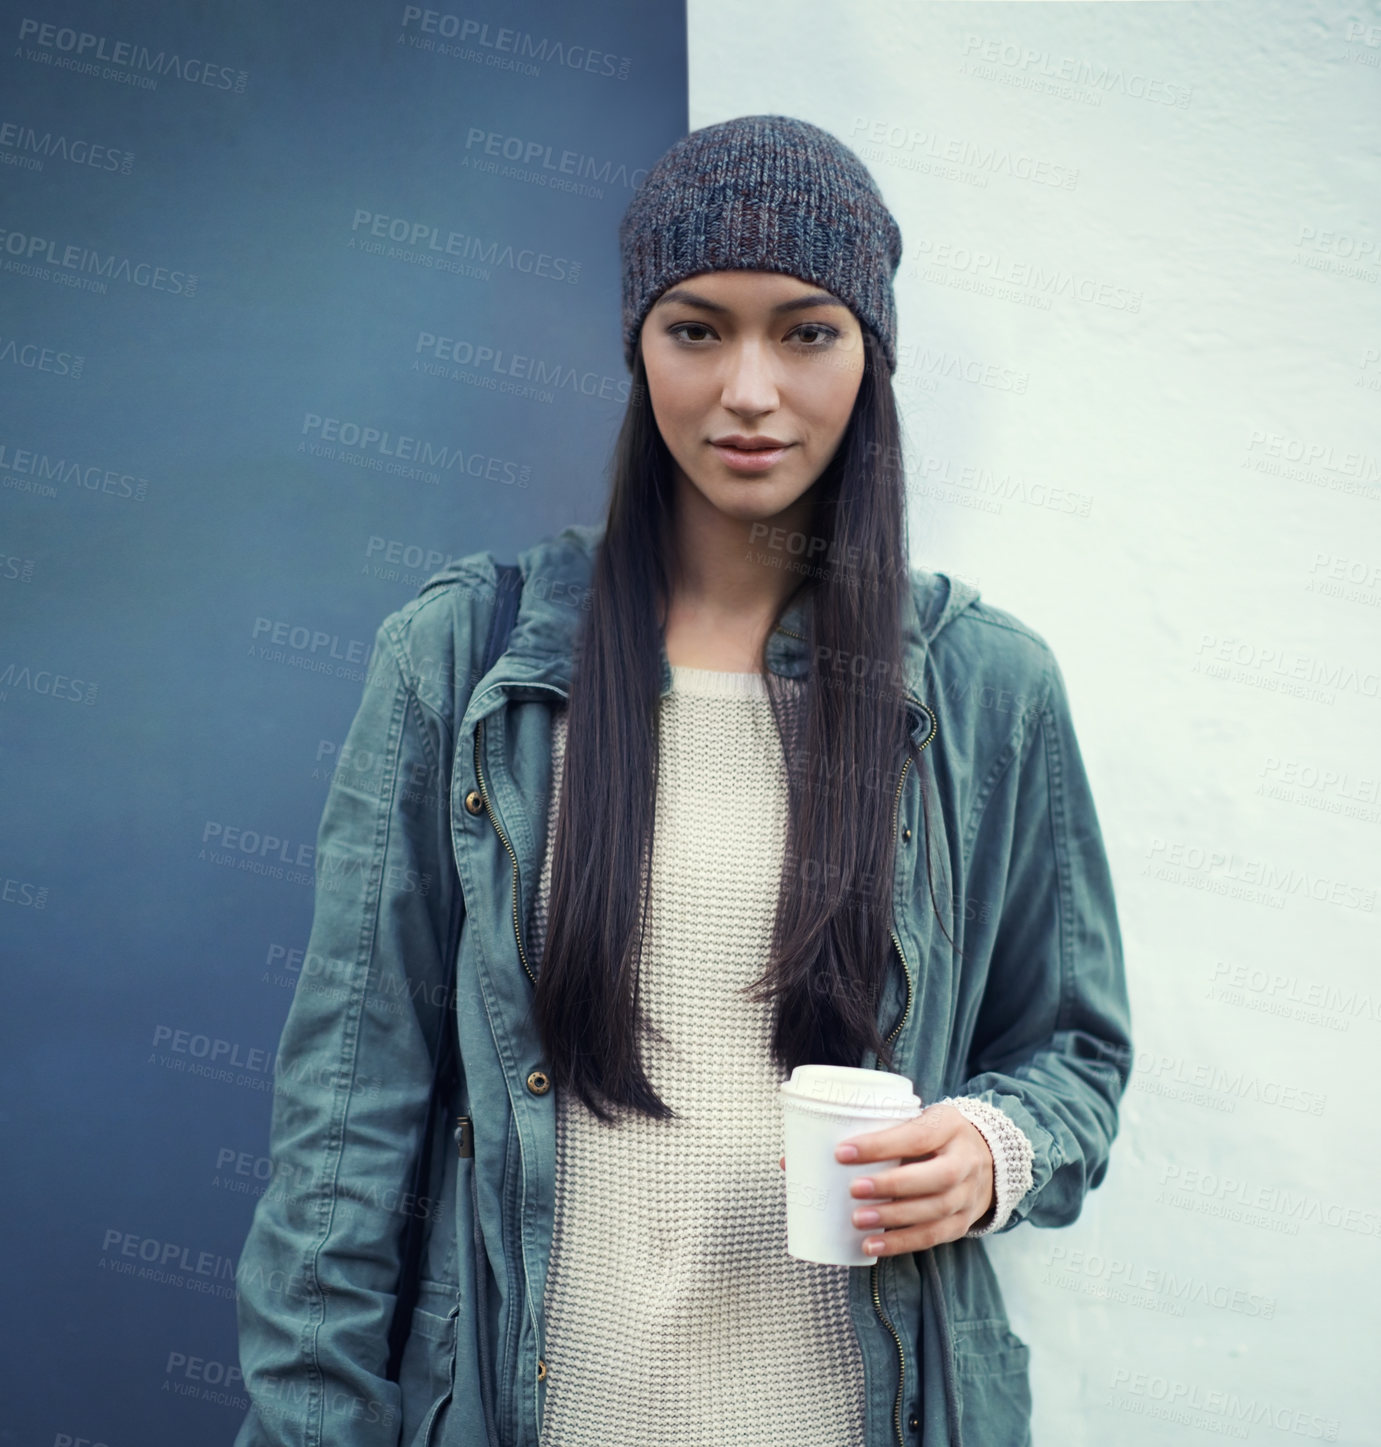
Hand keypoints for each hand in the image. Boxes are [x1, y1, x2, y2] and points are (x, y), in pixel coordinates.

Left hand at [777, 1104, 994, 1255]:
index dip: (880, 1145)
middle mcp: (964, 1160)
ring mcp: (968, 1194)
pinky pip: (934, 1236)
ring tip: (858, 1221)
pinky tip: (873, 1247)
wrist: (988, 1156)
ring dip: (894, 1219)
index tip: (842, 1151)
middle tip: (852, 1190)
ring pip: (935, 1211)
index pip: (916, 1135)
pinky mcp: (963, 1222)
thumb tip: (790, 1158)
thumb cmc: (932, 1135)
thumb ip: (867, 1135)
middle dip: (891, 1185)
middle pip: (934, 1178)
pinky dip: (902, 1244)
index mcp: (948, 1126)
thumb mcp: (914, 1120)